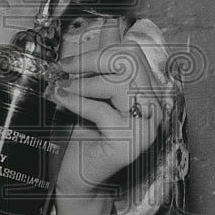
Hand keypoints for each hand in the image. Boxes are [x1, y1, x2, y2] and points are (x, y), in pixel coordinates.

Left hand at [51, 37, 168, 199]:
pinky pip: (103, 111)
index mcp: (148, 92)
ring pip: (120, 83)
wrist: (79, 176)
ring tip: (60, 88)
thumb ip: (95, 70)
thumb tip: (92, 38)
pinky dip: (77, 102)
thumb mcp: (91, 95)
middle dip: (90, 61)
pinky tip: (61, 99)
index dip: (99, 51)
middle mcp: (154, 107)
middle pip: (129, 61)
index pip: (132, 53)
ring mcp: (146, 126)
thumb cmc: (85, 136)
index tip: (69, 60)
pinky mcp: (132, 142)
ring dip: (83, 83)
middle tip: (62, 70)